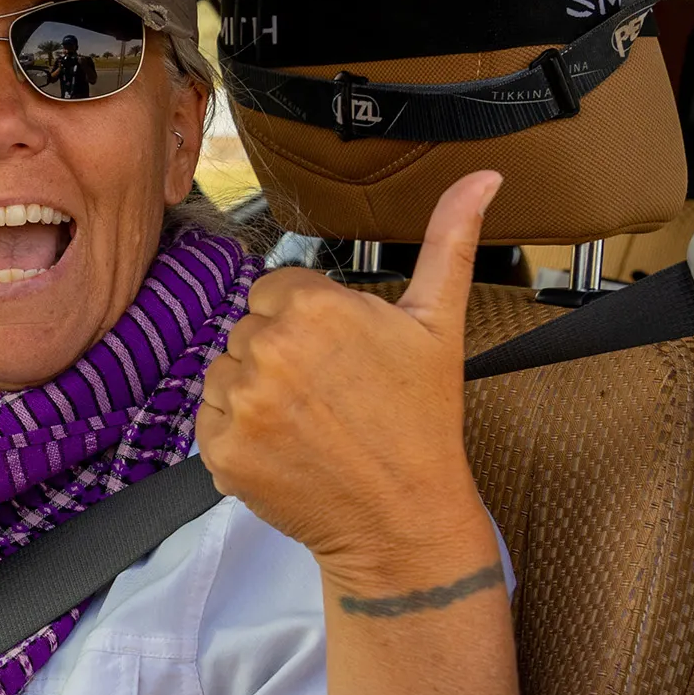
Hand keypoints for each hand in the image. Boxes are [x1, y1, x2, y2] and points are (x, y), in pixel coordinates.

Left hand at [195, 172, 503, 593]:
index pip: (276, 289)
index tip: (342, 356)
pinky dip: (238, 434)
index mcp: (312, 307)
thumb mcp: (439, 324)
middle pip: (248, 329)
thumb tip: (483, 176)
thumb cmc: (421, 421)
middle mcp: (268, 349)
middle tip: (331, 393)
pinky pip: (210, 420)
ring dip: (256, 392)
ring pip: (225, 372)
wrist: (403, 518)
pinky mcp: (220, 450)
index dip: (309, 321)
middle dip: (282, 354)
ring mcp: (241, 403)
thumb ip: (449, 240)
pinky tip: (286, 446)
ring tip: (310, 421)